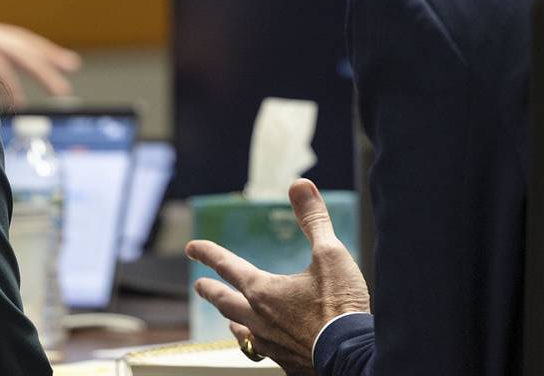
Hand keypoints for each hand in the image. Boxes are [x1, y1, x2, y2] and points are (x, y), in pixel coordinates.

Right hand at [0, 10, 80, 103]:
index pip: (19, 40)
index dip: (43, 50)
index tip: (64, 61)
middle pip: (26, 45)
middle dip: (51, 61)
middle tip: (70, 77)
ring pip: (19, 54)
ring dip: (42, 72)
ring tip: (59, 90)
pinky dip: (9, 83)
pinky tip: (18, 99)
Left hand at [186, 179, 369, 375]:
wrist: (352, 356)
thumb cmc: (341, 305)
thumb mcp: (330, 254)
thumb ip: (313, 219)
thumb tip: (300, 186)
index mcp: (263, 290)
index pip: (227, 265)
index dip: (207, 253)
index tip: (191, 247)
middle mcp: (258, 318)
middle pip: (224, 301)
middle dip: (210, 290)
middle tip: (199, 285)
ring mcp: (269, 344)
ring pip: (240, 330)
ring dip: (231, 318)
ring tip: (228, 318)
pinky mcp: (285, 363)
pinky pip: (260, 352)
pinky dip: (255, 343)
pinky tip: (261, 345)